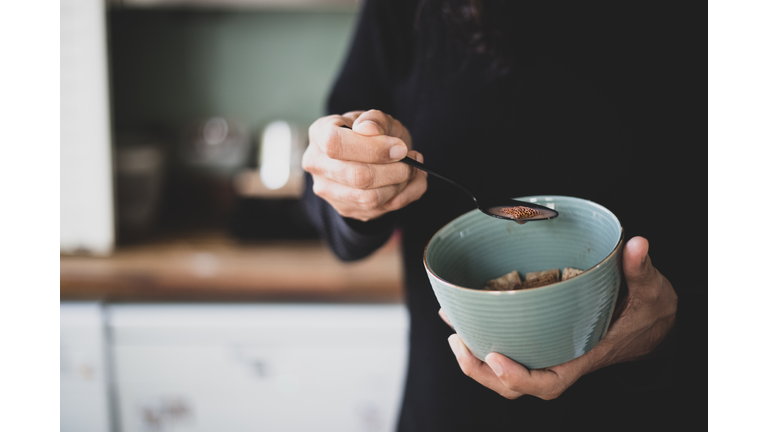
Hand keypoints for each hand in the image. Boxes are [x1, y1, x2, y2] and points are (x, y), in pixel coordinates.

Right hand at [302, 110, 426, 221]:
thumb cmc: (373, 134)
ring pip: (369, 199)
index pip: (336, 144)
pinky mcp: (344, 208)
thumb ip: (375, 120)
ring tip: (413, 170)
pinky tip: (409, 183)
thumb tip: (368, 128)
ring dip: (400, 185)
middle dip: (395, 170)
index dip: (372, 148)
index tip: (400, 148)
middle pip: (357, 176)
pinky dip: (403, 196)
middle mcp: (317, 163)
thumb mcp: (378, 119)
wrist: (370, 156)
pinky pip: (379, 210)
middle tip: (413, 159)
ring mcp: (327, 190)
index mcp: (319, 133)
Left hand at [444, 236, 677, 399]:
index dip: (519, 378)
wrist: (653, 322)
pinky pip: (510, 346)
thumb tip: (636, 244)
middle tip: (457, 339)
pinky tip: (464, 315)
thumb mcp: (651, 290)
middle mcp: (561, 358)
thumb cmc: (650, 312)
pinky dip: (484, 335)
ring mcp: (549, 350)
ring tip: (452, 329)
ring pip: (506, 371)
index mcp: (584, 356)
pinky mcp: (542, 337)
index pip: (549, 383)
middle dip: (482, 370)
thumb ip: (641, 269)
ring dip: (475, 357)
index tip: (496, 358)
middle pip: (515, 384)